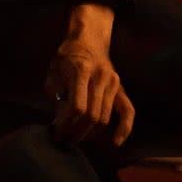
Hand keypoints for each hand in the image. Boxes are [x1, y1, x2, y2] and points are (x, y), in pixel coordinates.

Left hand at [44, 8, 133, 146]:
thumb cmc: (67, 56)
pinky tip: (115, 142)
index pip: (77, 107)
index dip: (66, 125)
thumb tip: (59, 123)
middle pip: (92, 115)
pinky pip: (128, 111)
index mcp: (81, 70)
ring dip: (90, 133)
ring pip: (105, 117)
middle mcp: (100, 77)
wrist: (89, 39)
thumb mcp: (54, 72)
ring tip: (76, 137)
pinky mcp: (121, 87)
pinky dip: (124, 129)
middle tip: (65, 141)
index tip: (57, 134)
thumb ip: (56, 96)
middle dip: (77, 132)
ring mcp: (113, 82)